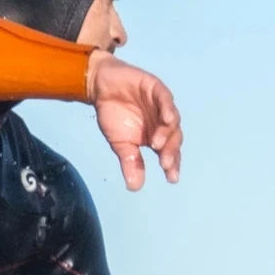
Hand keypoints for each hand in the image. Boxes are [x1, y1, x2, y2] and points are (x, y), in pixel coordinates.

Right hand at [87, 50, 181, 190]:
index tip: (172, 179)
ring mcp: (161, 105)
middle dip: (171, 152)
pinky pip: (165, 99)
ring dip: (167, 133)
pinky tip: (167, 119)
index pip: (169, 153)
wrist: (101, 87)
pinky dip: (167, 109)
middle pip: (174, 139)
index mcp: (156, 137)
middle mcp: (162, 123)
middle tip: (165, 164)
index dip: (172, 165)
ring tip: (158, 145)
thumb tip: (135, 187)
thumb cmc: (113, 115)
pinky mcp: (156, 89)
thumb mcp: (120, 143)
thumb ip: (130, 162)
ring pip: (172, 120)